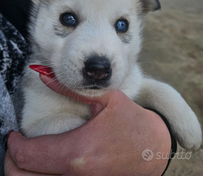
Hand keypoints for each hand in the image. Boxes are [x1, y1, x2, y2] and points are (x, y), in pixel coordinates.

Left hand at [5, 77, 170, 175]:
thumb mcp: (106, 100)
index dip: (14, 144)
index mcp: (78, 151)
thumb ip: (71, 90)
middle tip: (17, 146)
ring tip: (30, 153)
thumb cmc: (133, 122)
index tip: (13, 135)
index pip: (29, 155)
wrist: (155, 148)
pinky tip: (47, 163)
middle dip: (14, 162)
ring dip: (26, 172)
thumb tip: (45, 76)